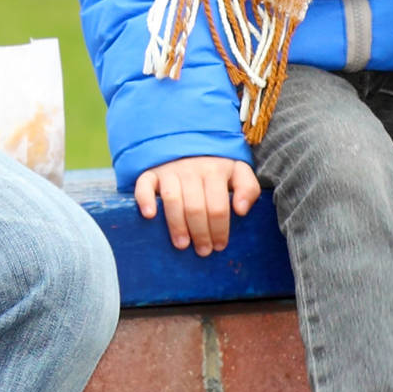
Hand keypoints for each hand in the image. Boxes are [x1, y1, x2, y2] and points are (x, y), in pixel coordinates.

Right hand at [135, 157, 260, 256]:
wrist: (186, 140)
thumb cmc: (215, 165)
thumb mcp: (238, 171)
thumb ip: (248, 188)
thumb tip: (241, 210)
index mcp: (216, 171)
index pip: (218, 206)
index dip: (220, 229)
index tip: (220, 246)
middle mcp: (192, 170)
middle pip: (196, 207)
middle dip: (201, 233)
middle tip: (203, 251)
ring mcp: (169, 171)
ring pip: (172, 200)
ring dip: (177, 225)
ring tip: (182, 245)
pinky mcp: (151, 172)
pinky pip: (144, 185)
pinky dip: (145, 199)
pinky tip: (150, 215)